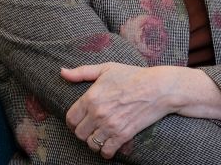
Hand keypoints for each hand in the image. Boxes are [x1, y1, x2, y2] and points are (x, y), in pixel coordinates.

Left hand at [62, 63, 176, 158]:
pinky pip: (106, 151)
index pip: (70, 118)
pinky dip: (105, 151)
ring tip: (99, 136)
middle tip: (90, 128)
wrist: (158, 88)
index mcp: (91, 97)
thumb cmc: (132, 75)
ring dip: (93, 142)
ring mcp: (110, 126)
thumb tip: (62, 72)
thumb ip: (81, 72)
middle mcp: (98, 113)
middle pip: (79, 133)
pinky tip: (108, 145)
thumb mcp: (106, 68)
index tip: (78, 121)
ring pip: (91, 144)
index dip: (72, 121)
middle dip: (82, 132)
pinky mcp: (123, 135)